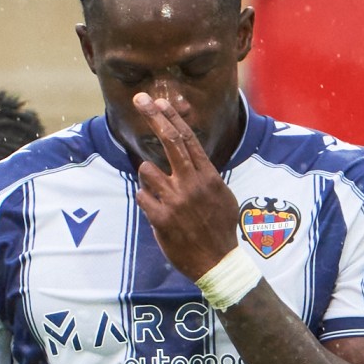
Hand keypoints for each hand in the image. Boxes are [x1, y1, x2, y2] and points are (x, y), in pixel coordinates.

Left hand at [132, 93, 242, 282]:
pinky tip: (157, 212)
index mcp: (208, 177)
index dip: (171, 118)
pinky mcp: (161, 219)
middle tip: (140, 100)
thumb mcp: (223, 197)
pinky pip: (142, 196)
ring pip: (146, 169)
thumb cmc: (221, 229)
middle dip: (154, 117)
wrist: (217, 263)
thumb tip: (194, 158)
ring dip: (147, 177)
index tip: (160, 102)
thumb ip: (207, 176)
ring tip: (159, 192)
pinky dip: (146, 200)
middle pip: (170, 141)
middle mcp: (192, 184)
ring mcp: (175, 201)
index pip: (188, 139)